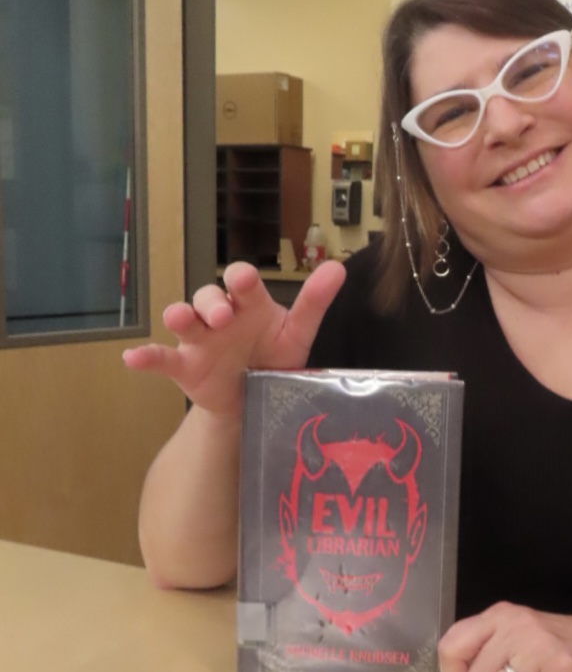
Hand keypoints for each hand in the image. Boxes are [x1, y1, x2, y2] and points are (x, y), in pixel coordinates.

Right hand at [122, 260, 345, 417]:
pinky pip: (161, 358)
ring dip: (180, 316)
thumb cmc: (275, 358)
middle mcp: (221, 316)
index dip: (240, 280)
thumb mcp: (297, 333)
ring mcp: (199, 340)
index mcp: (250, 305)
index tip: (244, 282)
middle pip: (207, 296)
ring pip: (183, 319)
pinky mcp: (184, 366)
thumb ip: (314, 303)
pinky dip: (145, 357)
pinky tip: (133, 358)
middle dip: (212, 302)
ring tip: (180, 320)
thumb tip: (338, 268)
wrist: (255, 403)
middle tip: (223, 317)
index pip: (240, 281)